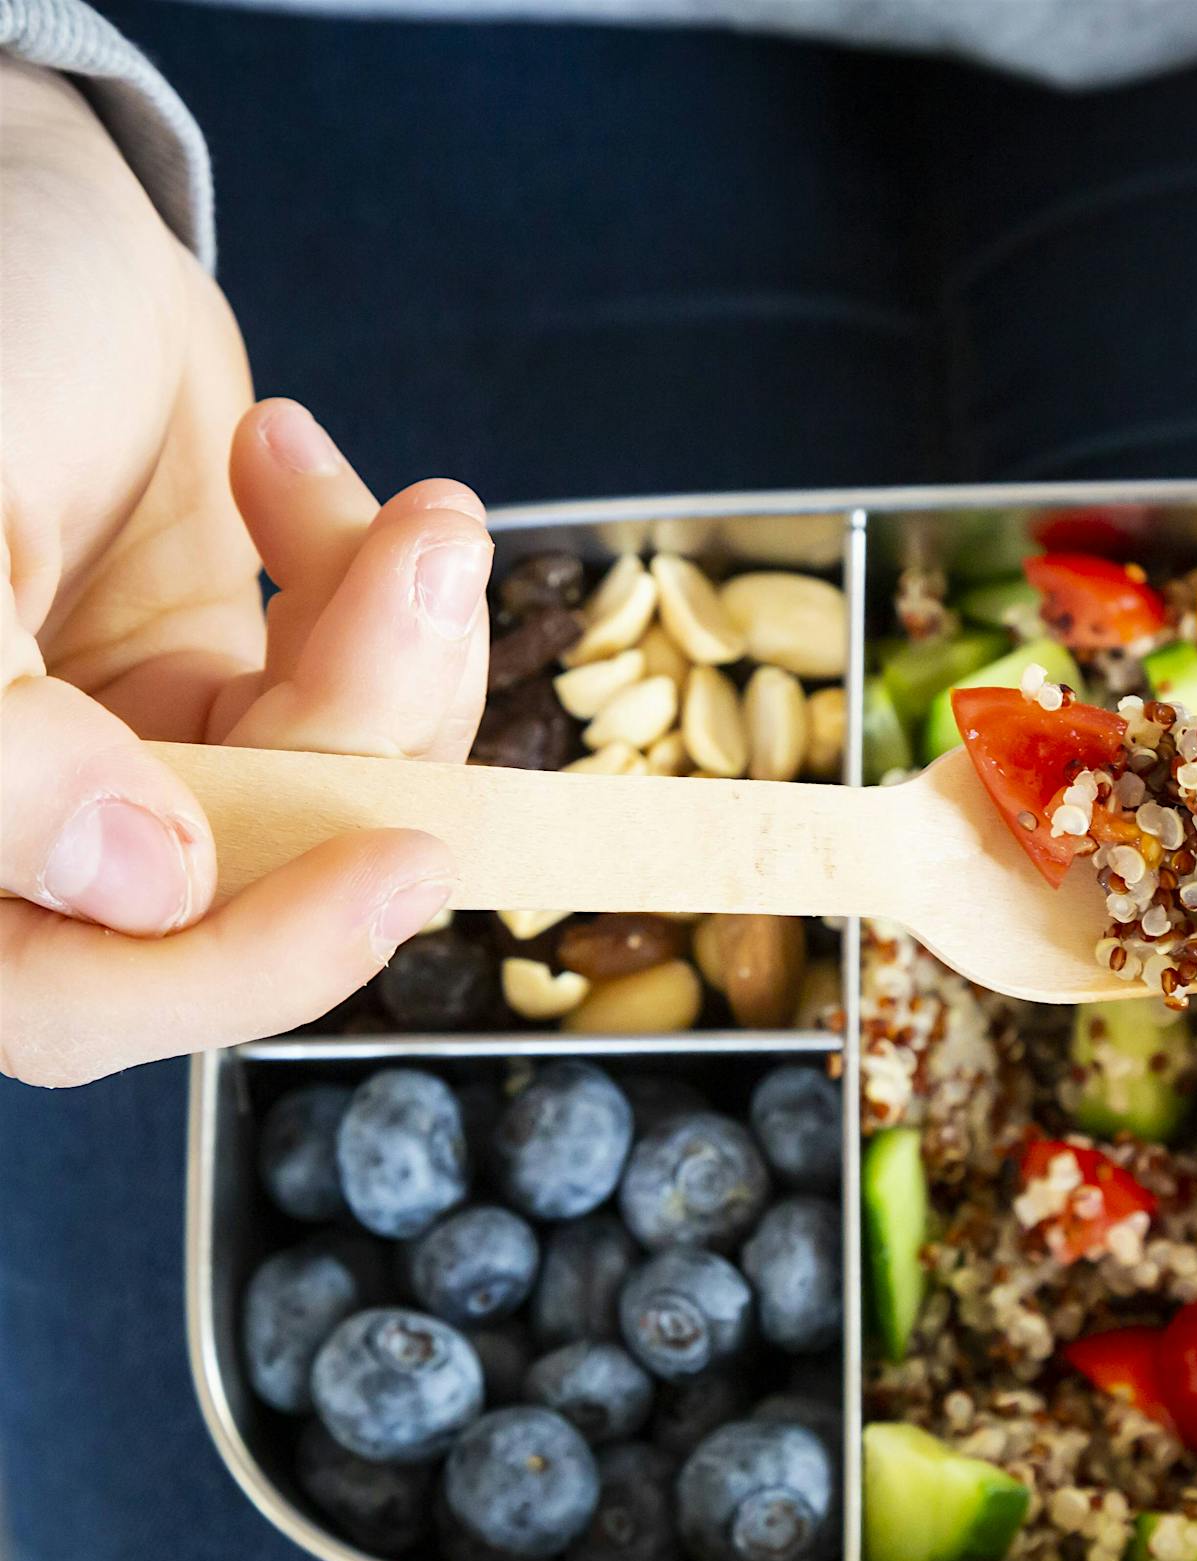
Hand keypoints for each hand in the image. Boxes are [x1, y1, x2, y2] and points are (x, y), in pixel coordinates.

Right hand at [1, 63, 490, 1085]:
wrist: (6, 201)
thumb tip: (156, 882)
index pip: (72, 993)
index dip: (242, 967)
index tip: (399, 865)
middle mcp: (31, 817)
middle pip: (249, 893)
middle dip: (369, 741)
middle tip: (426, 577)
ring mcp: (137, 756)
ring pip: (334, 792)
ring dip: (406, 648)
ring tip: (408, 505)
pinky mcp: (225, 681)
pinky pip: (361, 694)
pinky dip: (386, 590)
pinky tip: (291, 459)